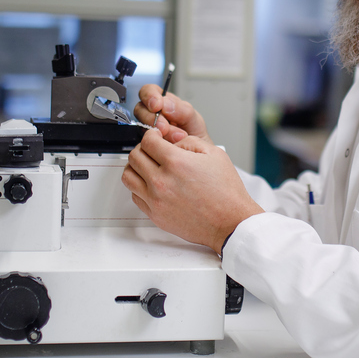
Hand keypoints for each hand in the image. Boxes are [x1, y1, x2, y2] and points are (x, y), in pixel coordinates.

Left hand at [121, 128, 262, 253]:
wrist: (230, 223)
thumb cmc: (226, 193)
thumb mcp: (214, 154)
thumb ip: (188, 142)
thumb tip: (171, 142)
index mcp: (176, 163)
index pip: (148, 141)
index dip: (152, 134)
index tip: (156, 137)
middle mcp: (162, 182)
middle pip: (134, 156)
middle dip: (143, 148)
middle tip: (152, 150)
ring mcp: (156, 200)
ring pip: (128, 176)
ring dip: (136, 167)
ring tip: (148, 166)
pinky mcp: (155, 215)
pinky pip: (135, 196)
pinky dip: (140, 187)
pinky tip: (152, 184)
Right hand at [133, 83, 210, 144]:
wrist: (197, 156)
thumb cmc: (195, 135)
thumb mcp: (193, 119)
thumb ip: (181, 109)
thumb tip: (165, 104)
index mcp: (163, 102)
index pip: (148, 91)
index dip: (149, 96)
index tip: (157, 106)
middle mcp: (152, 114)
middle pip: (140, 109)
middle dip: (153, 119)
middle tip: (165, 128)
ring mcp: (148, 129)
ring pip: (141, 126)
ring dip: (158, 133)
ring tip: (176, 138)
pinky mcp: (146, 144)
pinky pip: (144, 142)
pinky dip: (157, 145)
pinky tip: (171, 145)